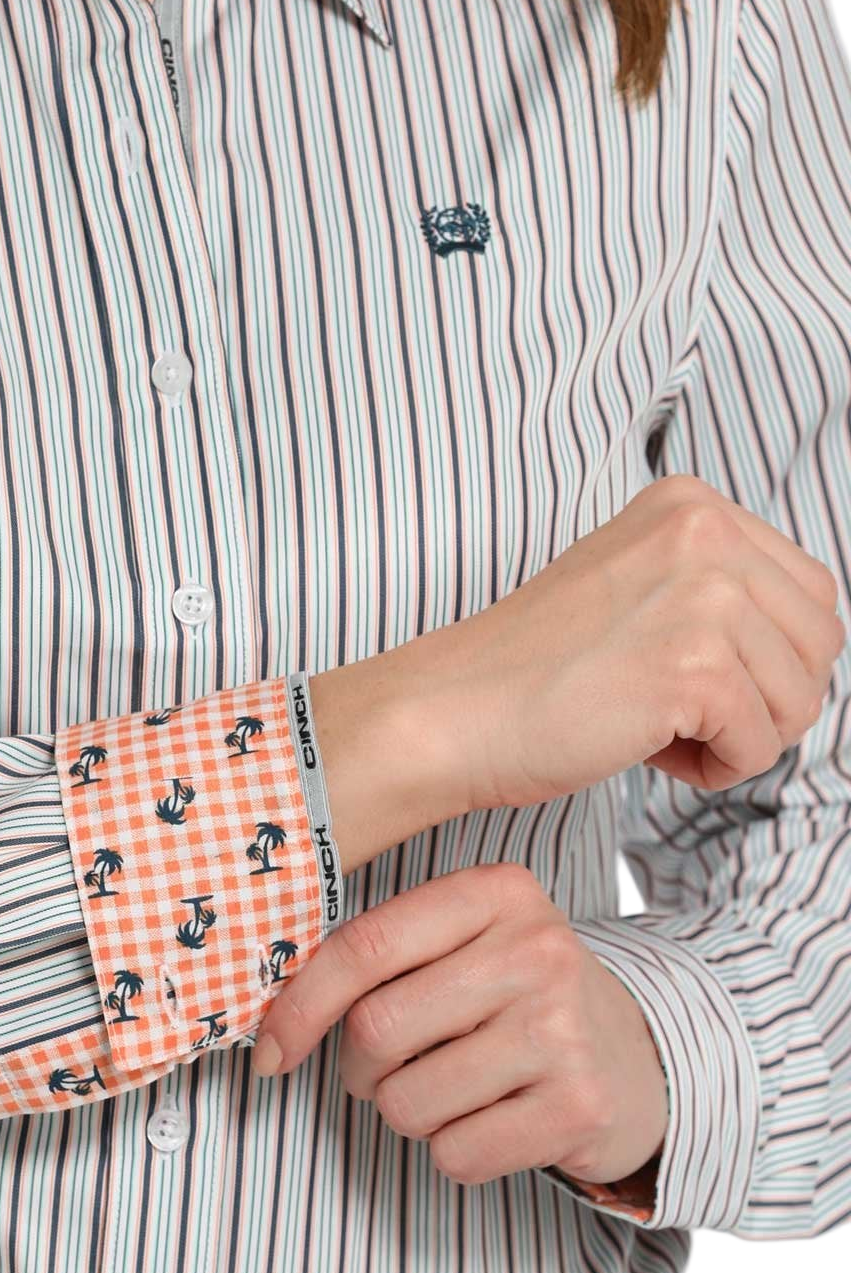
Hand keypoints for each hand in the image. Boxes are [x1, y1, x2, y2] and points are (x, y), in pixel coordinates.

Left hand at [253, 863, 668, 1189]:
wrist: (637, 1055)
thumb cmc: (520, 995)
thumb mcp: (468, 940)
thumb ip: (386, 952)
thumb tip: (276, 1021)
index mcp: (496, 892)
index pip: (365, 946)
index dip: (301, 1006)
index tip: (271, 1050)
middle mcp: (534, 950)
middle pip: (376, 1029)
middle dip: (360, 1070)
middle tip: (387, 1070)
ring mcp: (561, 1029)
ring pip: (408, 1101)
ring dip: (408, 1113)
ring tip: (452, 1089)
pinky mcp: (578, 1106)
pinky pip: (455, 1154)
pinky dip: (453, 1151)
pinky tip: (491, 1120)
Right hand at [364, 471, 844, 815]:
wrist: (458, 707)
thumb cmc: (539, 665)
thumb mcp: (642, 582)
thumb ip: (720, 586)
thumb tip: (807, 646)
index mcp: (691, 503)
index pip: (812, 590)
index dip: (769, 656)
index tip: (697, 673)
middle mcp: (704, 530)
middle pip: (820, 643)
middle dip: (768, 697)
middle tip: (686, 712)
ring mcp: (703, 594)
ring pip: (799, 700)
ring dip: (738, 736)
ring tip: (658, 725)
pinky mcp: (695, 665)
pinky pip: (760, 748)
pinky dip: (712, 769)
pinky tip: (646, 746)